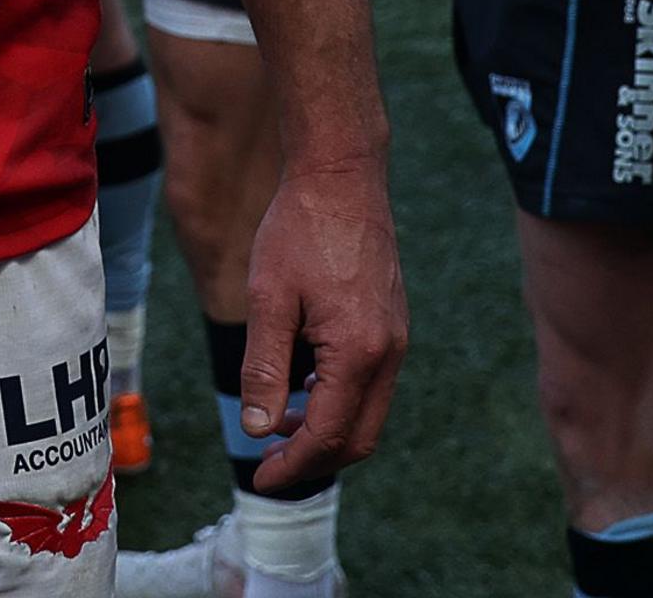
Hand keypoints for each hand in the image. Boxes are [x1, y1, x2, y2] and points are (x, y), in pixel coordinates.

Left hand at [239, 161, 408, 491]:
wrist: (341, 174)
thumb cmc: (299, 229)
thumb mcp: (268, 299)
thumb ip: (265, 369)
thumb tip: (257, 430)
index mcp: (359, 352)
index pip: (330, 435)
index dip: (294, 465)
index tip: (259, 478)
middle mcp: (388, 352)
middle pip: (359, 436)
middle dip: (314, 459)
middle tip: (268, 463)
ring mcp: (396, 338)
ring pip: (367, 411)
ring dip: (325, 428)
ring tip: (276, 422)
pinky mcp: (391, 323)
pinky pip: (369, 381)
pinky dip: (337, 398)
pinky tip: (301, 383)